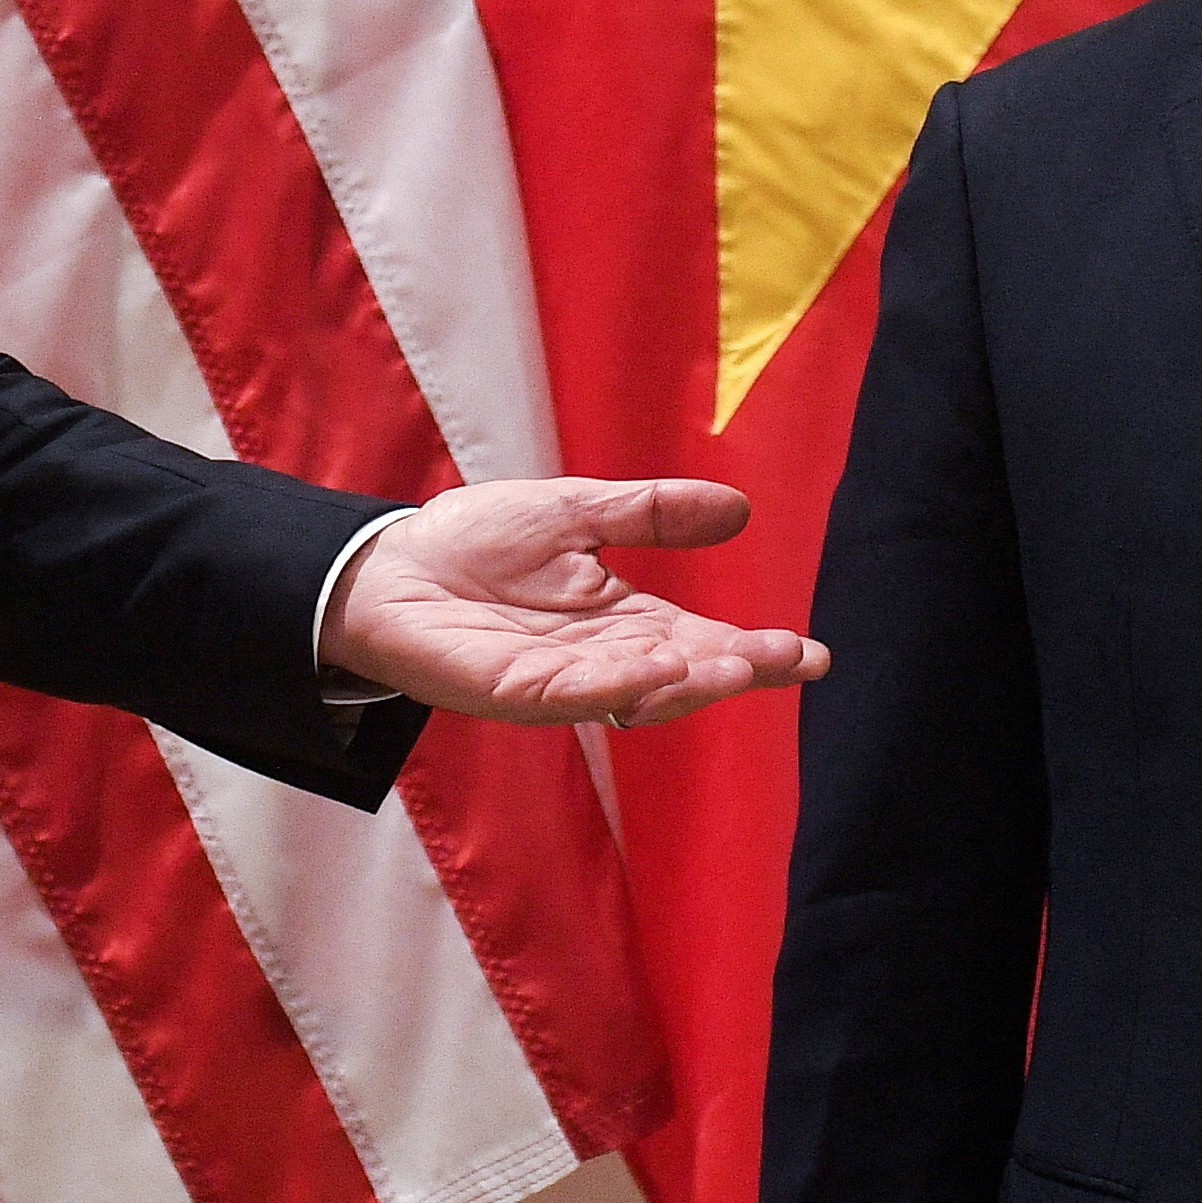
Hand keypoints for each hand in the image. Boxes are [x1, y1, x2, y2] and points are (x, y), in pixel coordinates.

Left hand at [320, 478, 825, 725]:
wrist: (390, 564)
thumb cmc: (476, 541)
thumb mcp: (577, 511)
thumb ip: (651, 513)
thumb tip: (737, 508)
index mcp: (621, 620)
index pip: (701, 640)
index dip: (754, 649)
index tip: (811, 653)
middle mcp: (598, 659)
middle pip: (682, 673)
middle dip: (738, 669)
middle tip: (792, 660)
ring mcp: (556, 681)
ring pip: (636, 691)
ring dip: (688, 681)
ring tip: (734, 661)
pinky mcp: (509, 690)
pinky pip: (571, 693)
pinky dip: (614, 683)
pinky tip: (653, 667)